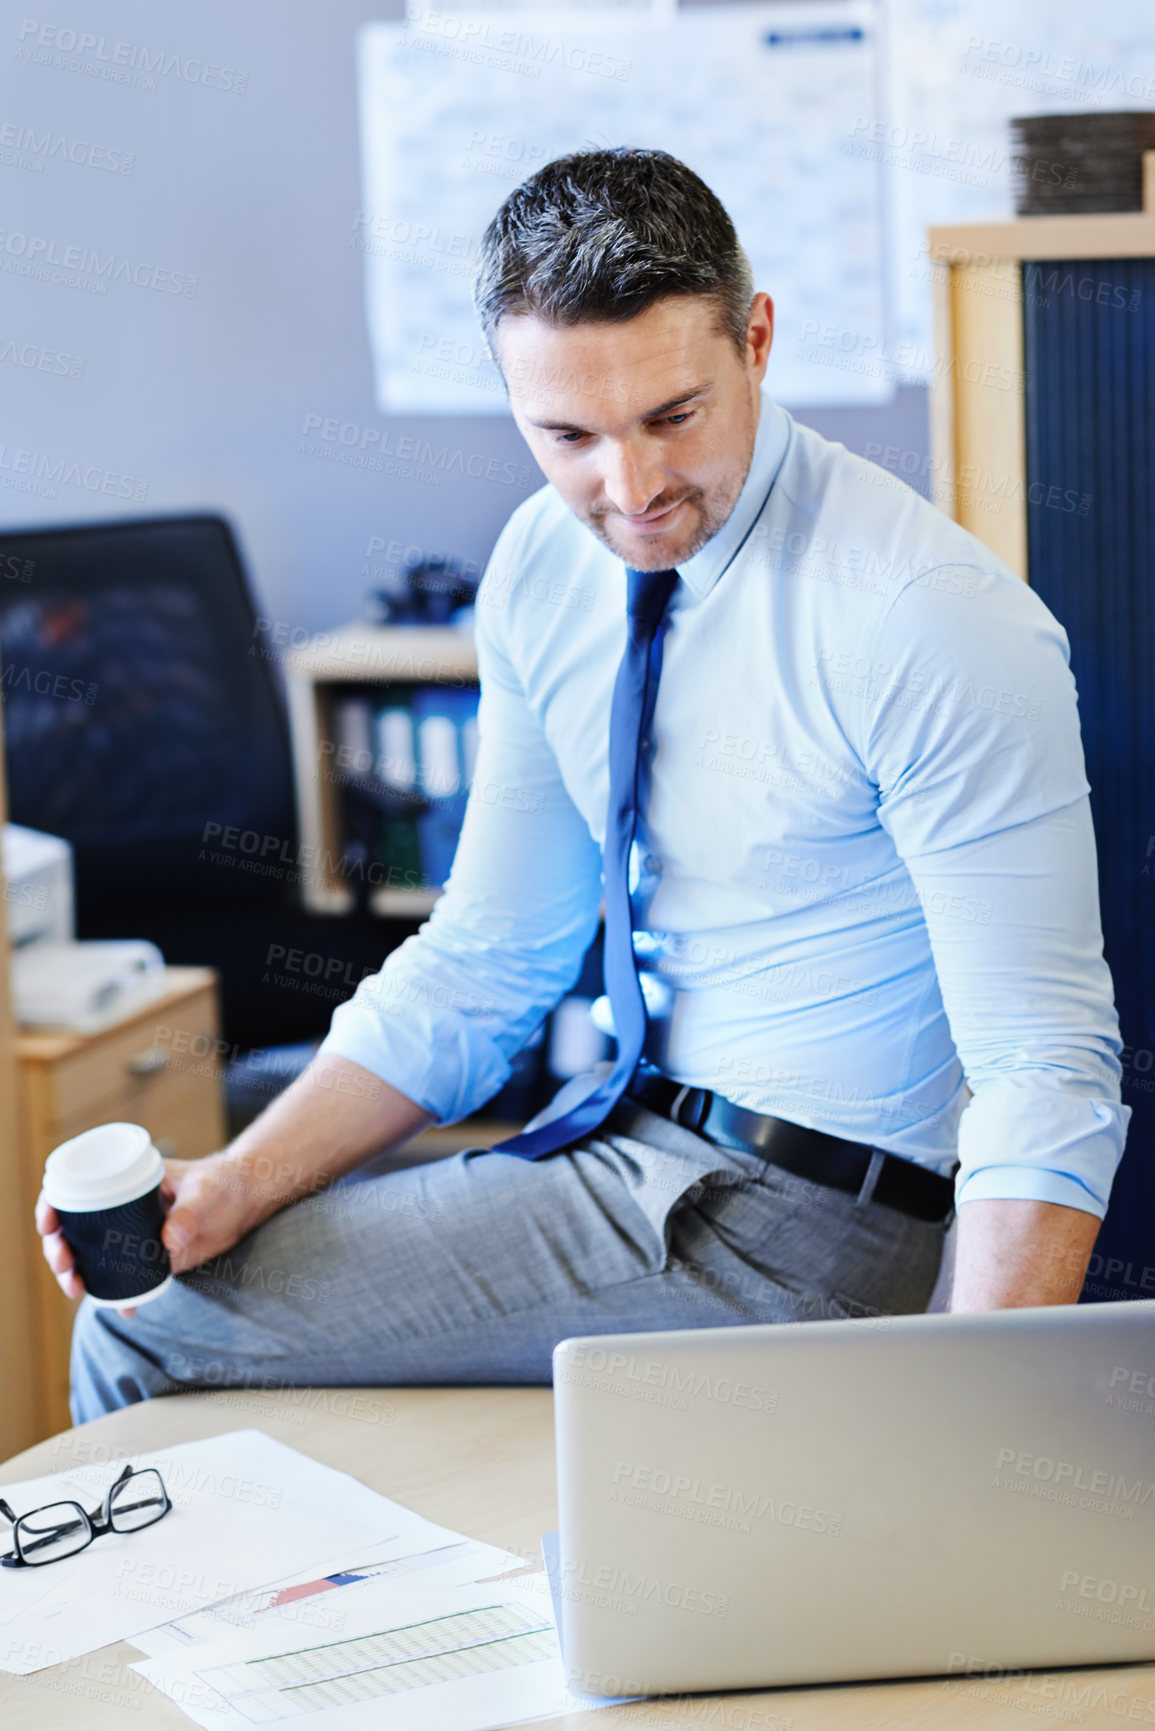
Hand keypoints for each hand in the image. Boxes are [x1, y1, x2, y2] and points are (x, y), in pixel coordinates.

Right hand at [36, 1152, 264, 1319]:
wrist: (244, 1200)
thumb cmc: (221, 1182)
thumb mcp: (205, 1191)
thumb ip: (189, 1213)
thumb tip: (170, 1241)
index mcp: (123, 1183)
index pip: (74, 1190)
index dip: (52, 1207)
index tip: (49, 1225)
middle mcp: (121, 1210)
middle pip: (74, 1231)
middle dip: (59, 1250)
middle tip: (65, 1266)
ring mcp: (134, 1236)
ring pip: (93, 1258)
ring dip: (79, 1275)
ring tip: (77, 1289)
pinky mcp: (152, 1259)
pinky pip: (127, 1279)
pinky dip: (121, 1296)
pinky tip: (123, 1310)